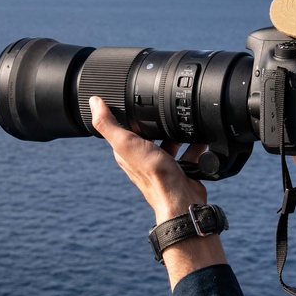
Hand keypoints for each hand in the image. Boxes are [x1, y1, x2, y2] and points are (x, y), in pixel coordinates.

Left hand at [89, 96, 206, 220]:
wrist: (181, 199)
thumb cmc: (154, 175)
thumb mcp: (125, 144)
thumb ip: (108, 123)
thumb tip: (94, 102)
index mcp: (126, 151)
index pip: (125, 126)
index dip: (129, 112)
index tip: (135, 97)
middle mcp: (143, 157)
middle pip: (151, 131)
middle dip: (159, 120)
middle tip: (166, 107)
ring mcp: (163, 163)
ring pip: (171, 140)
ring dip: (179, 131)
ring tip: (186, 121)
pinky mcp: (181, 168)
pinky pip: (189, 150)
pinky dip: (196, 143)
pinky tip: (202, 137)